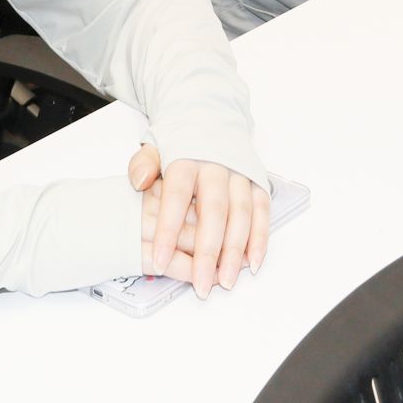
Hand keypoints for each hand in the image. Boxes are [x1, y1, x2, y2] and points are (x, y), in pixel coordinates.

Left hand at [131, 145, 268, 297]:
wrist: (209, 117)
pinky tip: (253, 263)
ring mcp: (240, 173)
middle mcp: (216, 166)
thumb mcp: (154, 148)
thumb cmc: (180, 145)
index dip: (168, 229)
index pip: (176, 195)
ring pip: (242, 214)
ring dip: (236, 251)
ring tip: (227, 281)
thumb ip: (143, 165)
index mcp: (186, 158)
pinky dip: (260, 238)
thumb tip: (140, 180)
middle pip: (214, 210)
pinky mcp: (257, 181)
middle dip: (208, 251)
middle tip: (201, 284)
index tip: (159, 260)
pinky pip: (262, 211)